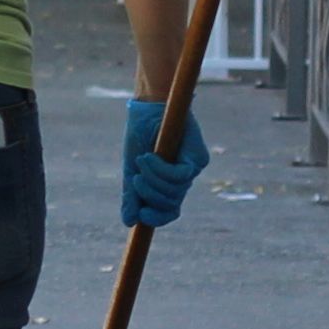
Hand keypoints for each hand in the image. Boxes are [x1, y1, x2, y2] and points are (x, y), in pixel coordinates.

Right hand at [120, 110, 206, 230]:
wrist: (149, 106)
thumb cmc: (140, 135)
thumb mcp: (131, 168)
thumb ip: (132, 195)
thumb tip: (129, 222)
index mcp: (167, 185)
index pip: (168, 212)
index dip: (155, 218)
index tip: (140, 214)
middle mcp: (183, 180)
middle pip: (171, 205)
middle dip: (149, 195)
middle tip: (135, 177)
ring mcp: (193, 169)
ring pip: (175, 191)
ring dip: (153, 179)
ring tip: (142, 160)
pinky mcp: (199, 158)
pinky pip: (180, 176)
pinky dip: (161, 169)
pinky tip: (149, 156)